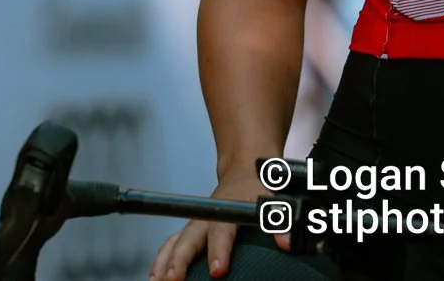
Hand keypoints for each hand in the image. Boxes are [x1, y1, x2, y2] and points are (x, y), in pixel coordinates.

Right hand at [149, 164, 276, 280]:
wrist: (244, 172)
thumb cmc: (259, 189)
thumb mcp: (276, 200)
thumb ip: (281, 222)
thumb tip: (287, 243)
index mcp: (225, 209)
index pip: (220, 231)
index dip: (218, 250)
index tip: (217, 271)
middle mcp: (205, 217)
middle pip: (187, 239)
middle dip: (178, 261)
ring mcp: (195, 224)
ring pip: (174, 242)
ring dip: (164, 262)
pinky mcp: (191, 231)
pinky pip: (171, 245)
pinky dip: (161, 260)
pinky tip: (156, 277)